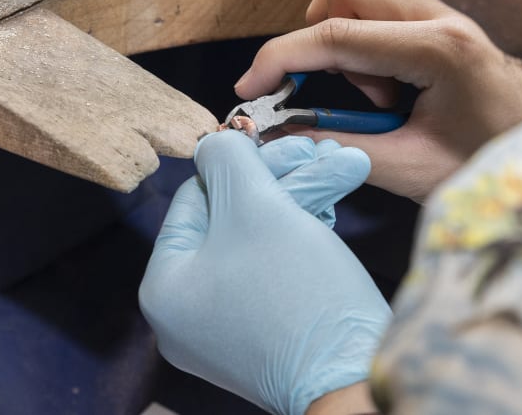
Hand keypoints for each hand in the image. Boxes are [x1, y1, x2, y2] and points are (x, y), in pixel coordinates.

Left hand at [139, 130, 389, 414]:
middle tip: (325, 152)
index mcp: (165, 286)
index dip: (242, 163)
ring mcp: (227, 329)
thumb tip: (215, 140)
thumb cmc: (296, 292)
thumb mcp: (255, 207)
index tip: (286, 143)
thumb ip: (227, 160)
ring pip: (261, 240)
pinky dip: (304, 235)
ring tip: (345, 166)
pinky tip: (334, 203)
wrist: (356, 381)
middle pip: (232, 218)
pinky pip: (276, 270)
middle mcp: (188, 313)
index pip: (196, 198)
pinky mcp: (269, 337)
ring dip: (303, 198)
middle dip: (284, 180)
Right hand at [235, 0, 521, 201]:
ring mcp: (450, 6)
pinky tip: (386, 70)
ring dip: (344, 22)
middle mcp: (446, 13)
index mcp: (439, 49)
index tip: (250, 88)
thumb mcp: (406, 168)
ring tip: (371, 83)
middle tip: (344, 97)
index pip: (335, 36)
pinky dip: (366, 20)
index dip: (280, 59)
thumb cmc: (490, 167)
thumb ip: (334, 147)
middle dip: (318, 40)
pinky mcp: (449, 12)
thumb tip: (275, 137)